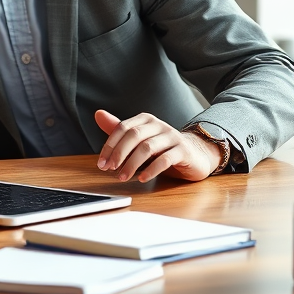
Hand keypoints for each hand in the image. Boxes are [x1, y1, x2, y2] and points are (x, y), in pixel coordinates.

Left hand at [94, 110, 221, 181]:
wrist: (195, 155)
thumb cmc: (162, 148)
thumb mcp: (139, 140)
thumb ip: (119, 130)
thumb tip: (98, 114)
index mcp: (145, 120)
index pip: (122, 128)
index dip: (109, 145)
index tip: (101, 163)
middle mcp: (158, 125)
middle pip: (134, 136)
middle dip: (119, 153)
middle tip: (109, 169)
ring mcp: (172, 136)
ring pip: (148, 148)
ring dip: (132, 164)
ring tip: (123, 177)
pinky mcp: (183, 151)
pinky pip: (165, 159)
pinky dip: (151, 170)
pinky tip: (141, 178)